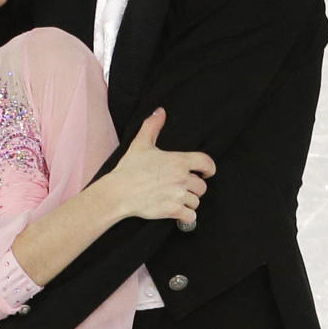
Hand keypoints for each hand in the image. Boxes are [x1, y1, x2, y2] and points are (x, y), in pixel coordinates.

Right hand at [111, 108, 213, 223]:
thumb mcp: (140, 144)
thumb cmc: (129, 169)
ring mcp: (178, 195)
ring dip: (189, 202)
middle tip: (182, 188)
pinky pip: (190, 216)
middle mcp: (182, 177)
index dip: (209, 169)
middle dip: (194, 188)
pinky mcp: (172, 210)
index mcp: (178, 161)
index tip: (206, 173)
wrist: (118, 192)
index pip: (207, 163)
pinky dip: (186, 217)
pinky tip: (178, 213)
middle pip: (202, 186)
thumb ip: (152, 126)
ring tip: (176, 199)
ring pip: (196, 202)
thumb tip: (160, 111)